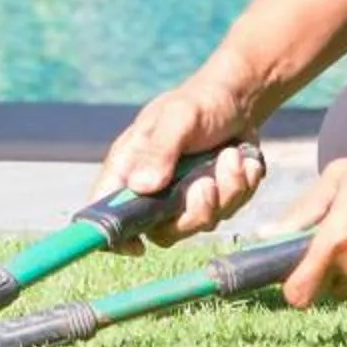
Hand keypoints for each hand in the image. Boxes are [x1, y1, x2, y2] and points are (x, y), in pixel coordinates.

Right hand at [94, 80, 266, 251]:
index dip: (114, 236)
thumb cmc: (199, 103)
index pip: (104, 210)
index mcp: (129, 166)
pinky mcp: (214, 200)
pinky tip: (242, 158)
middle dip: (192, 212)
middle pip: (161, 231)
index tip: (138, 246)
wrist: (238, 100)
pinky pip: (229, 211)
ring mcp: (184, 199)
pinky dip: (242, 185)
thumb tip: (141, 187)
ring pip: (201, 223)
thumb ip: (160, 150)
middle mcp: (152, 189)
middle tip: (206, 184)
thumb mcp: (178, 117)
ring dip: (225, 191)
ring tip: (230, 156)